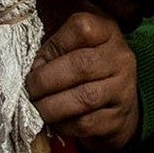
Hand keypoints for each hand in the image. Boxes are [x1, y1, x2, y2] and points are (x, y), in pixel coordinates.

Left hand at [26, 9, 139, 151]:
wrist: (117, 103)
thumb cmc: (84, 68)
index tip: (37, 62)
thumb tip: (31, 68)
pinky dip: (63, 124)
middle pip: (81, 65)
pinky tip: (53, 121)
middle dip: (46, 80)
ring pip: (84, 97)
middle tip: (30, 90)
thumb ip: (53, 46)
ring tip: (37, 106)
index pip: (81, 28)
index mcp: (107, 31)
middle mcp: (120, 58)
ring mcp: (124, 89)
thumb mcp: (72, 45)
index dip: (53, 45)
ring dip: (51, 105)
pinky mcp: (119, 117)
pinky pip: (86, 123)